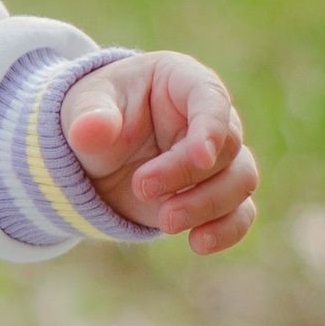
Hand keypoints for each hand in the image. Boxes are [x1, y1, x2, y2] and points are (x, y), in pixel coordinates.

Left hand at [61, 52, 257, 252]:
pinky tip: (198, 243)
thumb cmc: (95, 115)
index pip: (211, 98)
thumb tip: (91, 131)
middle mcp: (210, 118)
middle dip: (188, 173)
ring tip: (165, 221)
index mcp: (183, 81)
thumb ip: (90, 116)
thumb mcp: (83, 107)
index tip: (199, 157)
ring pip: (241, 181)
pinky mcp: (213, 194)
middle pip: (227, 146)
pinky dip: (226, 231)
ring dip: (208, 205)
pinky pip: (240, 213)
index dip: (211, 128)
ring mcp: (216, 159)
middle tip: (141, 187)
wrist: (92, 155)